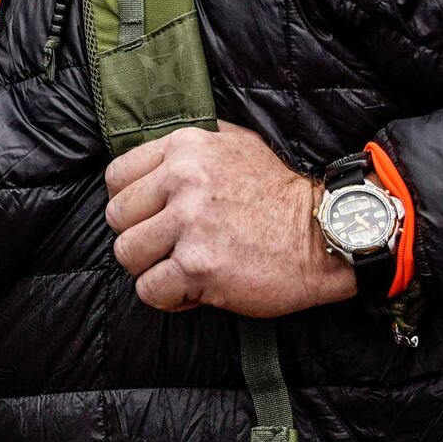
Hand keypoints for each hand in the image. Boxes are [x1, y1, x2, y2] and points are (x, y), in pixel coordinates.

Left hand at [103, 125, 355, 317]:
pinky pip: (149, 289)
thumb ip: (187, 150)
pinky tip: (194, 289)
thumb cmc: (278, 194)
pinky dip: (169, 297)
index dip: (130, 204)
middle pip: (117, 218)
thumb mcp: (235, 144)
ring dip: (151, 268)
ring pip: (127, 254)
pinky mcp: (199, 265)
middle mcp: (183, 180)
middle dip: (140, 237)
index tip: (152, 217)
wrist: (325, 234)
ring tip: (183, 267)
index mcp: (185, 148)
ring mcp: (190, 223)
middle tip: (171, 246)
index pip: (116, 178)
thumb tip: (146, 163)